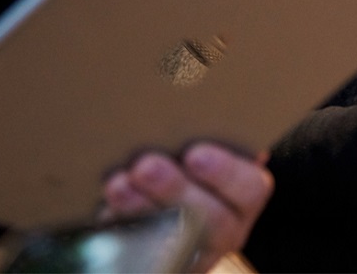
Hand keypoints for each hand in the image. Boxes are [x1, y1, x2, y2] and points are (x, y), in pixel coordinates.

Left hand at [101, 144, 273, 271]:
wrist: (166, 210)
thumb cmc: (189, 170)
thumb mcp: (208, 153)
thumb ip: (201, 139)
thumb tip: (189, 99)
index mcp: (243, 198)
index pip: (251, 189)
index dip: (225, 173)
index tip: (195, 154)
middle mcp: (226, 230)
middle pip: (211, 218)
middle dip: (175, 190)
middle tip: (147, 166)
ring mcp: (195, 254)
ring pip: (174, 240)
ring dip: (142, 211)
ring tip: (118, 185)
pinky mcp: (166, 264)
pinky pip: (145, 257)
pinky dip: (122, 233)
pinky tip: (106, 211)